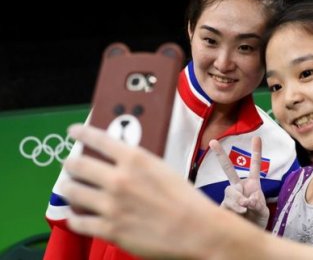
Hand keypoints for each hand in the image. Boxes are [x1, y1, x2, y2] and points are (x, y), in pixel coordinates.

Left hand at [60, 124, 229, 258]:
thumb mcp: (163, 169)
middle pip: (78, 165)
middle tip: (70, 166)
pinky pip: (78, 222)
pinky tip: (77, 216)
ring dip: (67, 188)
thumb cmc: (185, 199)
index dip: (81, 132)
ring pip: (72, 192)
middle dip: (70, 164)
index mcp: (135, 159)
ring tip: (68, 189)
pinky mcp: (109, 229)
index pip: (99, 139)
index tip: (73, 132)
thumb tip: (121, 163)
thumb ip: (138, 164)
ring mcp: (111, 205)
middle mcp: (118, 179)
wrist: (196, 229)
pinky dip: (75, 217)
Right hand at [210, 137, 269, 227]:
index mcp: (252, 184)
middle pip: (228, 169)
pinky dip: (235, 207)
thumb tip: (248, 199)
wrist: (249, 234)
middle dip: (220, 155)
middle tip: (212, 141)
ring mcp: (230, 196)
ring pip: (230, 191)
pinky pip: (227, 203)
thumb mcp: (263, 211)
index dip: (256, 152)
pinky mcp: (223, 207)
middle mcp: (239, 187)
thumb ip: (258, 204)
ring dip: (238, 198)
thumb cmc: (257, 220)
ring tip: (245, 208)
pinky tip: (241, 213)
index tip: (257, 137)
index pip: (254, 166)